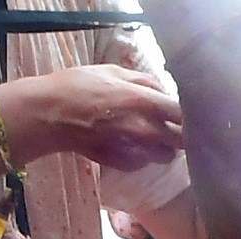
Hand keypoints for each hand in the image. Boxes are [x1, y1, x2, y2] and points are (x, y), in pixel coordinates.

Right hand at [0, 63, 184, 169]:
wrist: (50, 114)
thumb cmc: (78, 86)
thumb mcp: (112, 72)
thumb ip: (144, 81)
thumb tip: (163, 90)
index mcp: (143, 101)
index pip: (183, 113)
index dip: (190, 114)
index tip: (189, 112)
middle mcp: (144, 129)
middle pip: (182, 140)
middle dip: (182, 134)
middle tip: (176, 127)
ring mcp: (134, 149)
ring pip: (166, 156)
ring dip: (165, 147)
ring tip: (152, 137)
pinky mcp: (123, 164)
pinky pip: (144, 163)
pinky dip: (143, 157)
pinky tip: (132, 146)